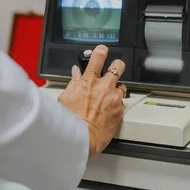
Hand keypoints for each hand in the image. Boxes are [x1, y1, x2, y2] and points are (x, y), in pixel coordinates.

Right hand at [58, 45, 125, 160]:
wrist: (82, 139)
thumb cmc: (70, 121)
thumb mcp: (65, 98)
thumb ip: (73, 83)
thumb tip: (76, 73)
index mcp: (89, 81)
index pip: (98, 57)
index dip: (102, 50)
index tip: (103, 50)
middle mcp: (104, 87)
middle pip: (119, 66)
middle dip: (117, 66)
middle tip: (114, 70)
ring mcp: (114, 98)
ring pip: (123, 86)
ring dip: (117, 89)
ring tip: (109, 96)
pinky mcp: (120, 110)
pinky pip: (122, 103)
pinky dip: (116, 105)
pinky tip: (108, 111)